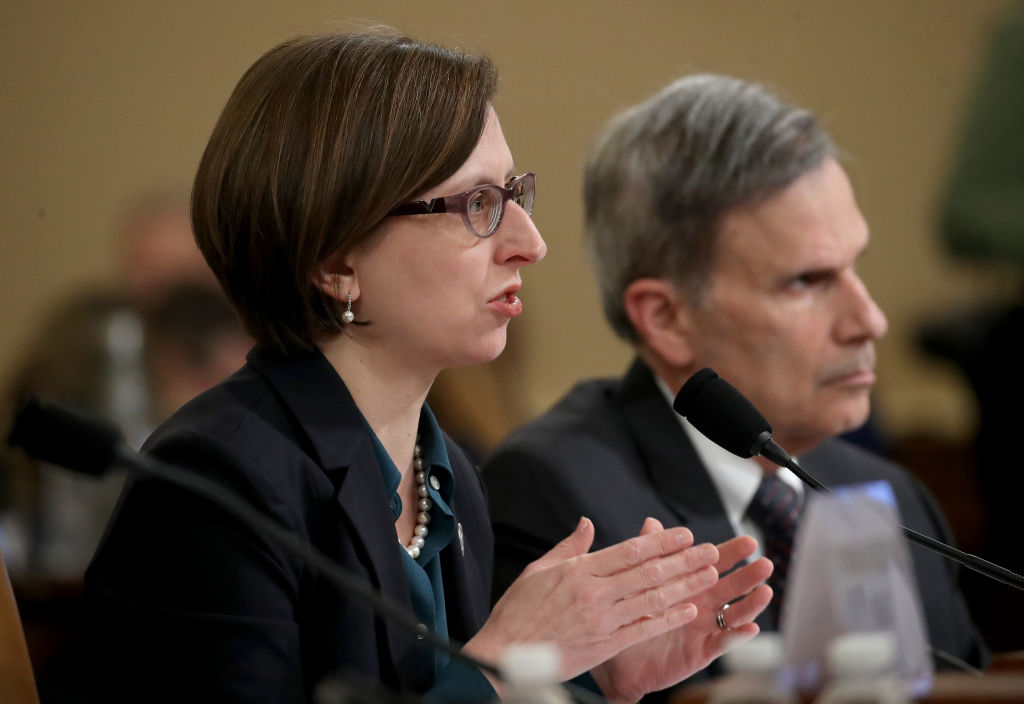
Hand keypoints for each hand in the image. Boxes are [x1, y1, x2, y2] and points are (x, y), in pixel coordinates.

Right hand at [463, 516, 720, 688]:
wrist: (505, 654)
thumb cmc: (518, 612)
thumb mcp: (538, 570)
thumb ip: (569, 547)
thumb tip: (587, 524)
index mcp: (579, 571)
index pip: (630, 550)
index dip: (661, 541)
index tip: (684, 534)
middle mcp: (594, 593)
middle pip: (649, 572)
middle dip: (683, 560)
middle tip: (711, 550)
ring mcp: (602, 620)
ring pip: (652, 599)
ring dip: (685, 586)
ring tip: (708, 575)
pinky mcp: (605, 644)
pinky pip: (644, 628)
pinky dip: (668, 618)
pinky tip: (688, 609)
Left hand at [590, 518, 772, 703]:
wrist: (619, 657)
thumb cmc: (631, 616)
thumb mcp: (639, 582)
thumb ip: (649, 553)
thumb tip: (651, 523)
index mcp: (690, 584)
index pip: (716, 564)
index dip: (733, 553)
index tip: (749, 541)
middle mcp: (702, 605)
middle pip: (732, 587)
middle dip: (749, 575)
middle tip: (765, 563)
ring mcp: (704, 628)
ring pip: (734, 614)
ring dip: (751, 603)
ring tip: (765, 592)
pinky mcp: (701, 651)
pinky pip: (722, 642)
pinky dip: (737, 635)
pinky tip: (750, 627)